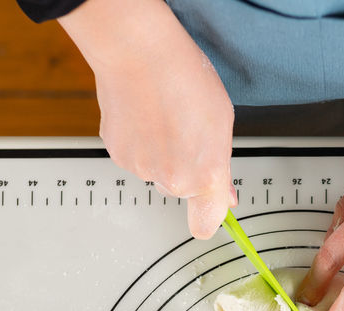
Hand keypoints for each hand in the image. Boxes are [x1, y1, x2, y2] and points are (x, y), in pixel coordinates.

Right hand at [60, 0, 234, 237]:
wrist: (139, 53)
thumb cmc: (184, 77)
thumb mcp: (221, 123)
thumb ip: (222, 166)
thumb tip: (225, 194)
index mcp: (205, 176)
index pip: (206, 225)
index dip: (209, 218)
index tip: (212, 211)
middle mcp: (172, 180)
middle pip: (180, 191)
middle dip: (185, 170)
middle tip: (186, 133)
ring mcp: (142, 169)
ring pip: (156, 173)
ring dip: (160, 154)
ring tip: (164, 118)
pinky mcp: (118, 155)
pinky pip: (134, 157)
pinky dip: (139, 142)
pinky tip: (145, 117)